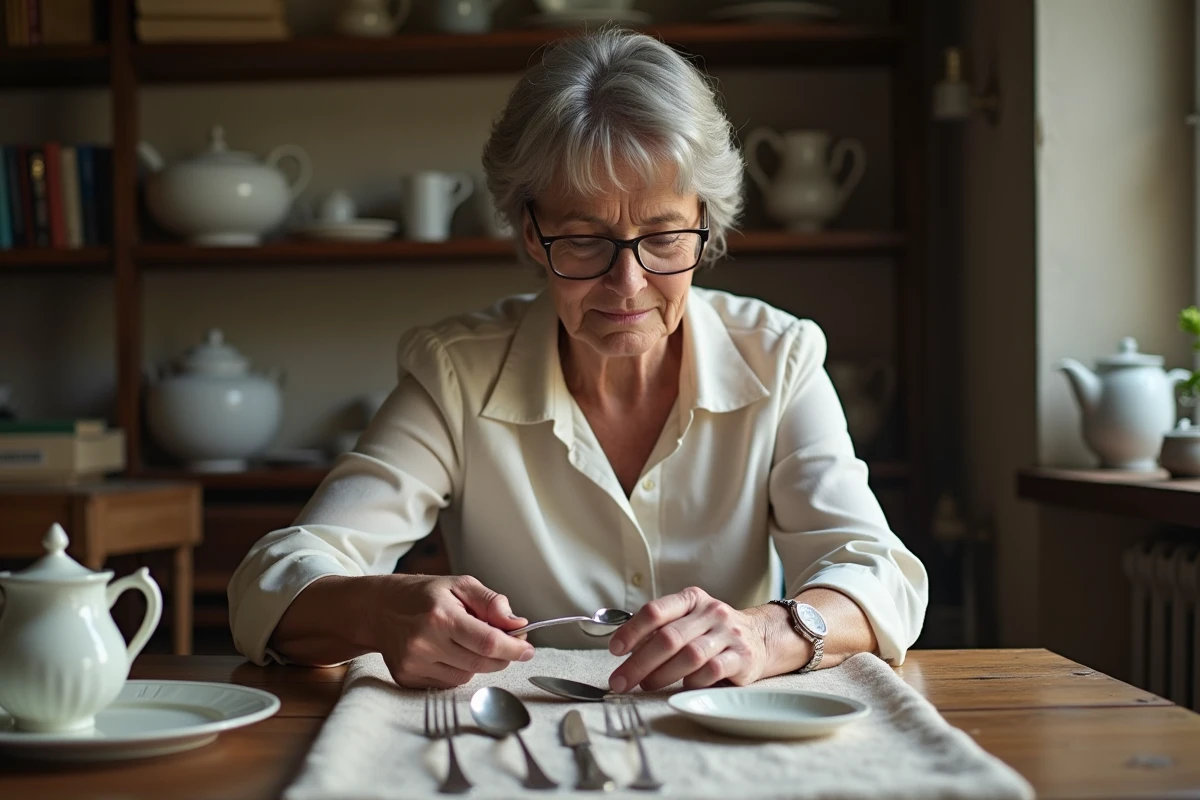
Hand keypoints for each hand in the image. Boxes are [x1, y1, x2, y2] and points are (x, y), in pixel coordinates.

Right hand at [372, 574, 533, 688]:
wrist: (378, 608)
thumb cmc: (423, 594)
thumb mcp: (460, 585)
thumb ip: (491, 603)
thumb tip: (517, 624)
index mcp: (441, 616)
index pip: (488, 642)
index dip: (514, 648)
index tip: (527, 649)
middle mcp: (425, 643)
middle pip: (481, 663)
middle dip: (501, 657)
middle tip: (505, 644)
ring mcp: (414, 663)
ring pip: (466, 676)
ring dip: (476, 662)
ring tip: (463, 641)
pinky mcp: (407, 678)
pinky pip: (448, 683)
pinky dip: (456, 670)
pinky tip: (446, 652)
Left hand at [606, 586, 770, 692]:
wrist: (762, 637)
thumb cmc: (713, 632)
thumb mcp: (689, 620)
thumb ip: (662, 630)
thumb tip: (625, 652)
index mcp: (692, 599)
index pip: (656, 611)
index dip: (632, 631)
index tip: (615, 650)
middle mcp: (711, 612)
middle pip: (669, 637)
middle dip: (640, 662)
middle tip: (622, 680)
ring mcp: (728, 634)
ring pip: (689, 655)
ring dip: (662, 674)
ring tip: (646, 685)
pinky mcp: (742, 657)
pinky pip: (712, 671)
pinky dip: (693, 681)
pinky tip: (683, 686)